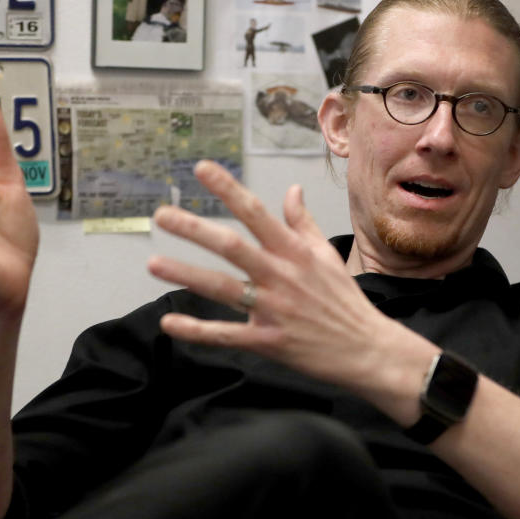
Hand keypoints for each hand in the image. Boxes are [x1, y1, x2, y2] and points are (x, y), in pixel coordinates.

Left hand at [148, 161, 429, 400]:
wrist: (367, 349)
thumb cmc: (344, 300)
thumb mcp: (326, 255)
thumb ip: (302, 223)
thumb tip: (292, 190)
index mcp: (294, 252)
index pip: (255, 213)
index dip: (227, 189)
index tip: (201, 169)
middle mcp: (281, 276)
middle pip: (232, 247)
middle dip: (195, 229)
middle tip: (162, 215)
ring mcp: (273, 309)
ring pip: (223, 288)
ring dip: (186, 275)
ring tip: (153, 263)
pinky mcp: (268, 341)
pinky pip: (226, 335)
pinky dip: (197, 331)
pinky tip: (170, 323)